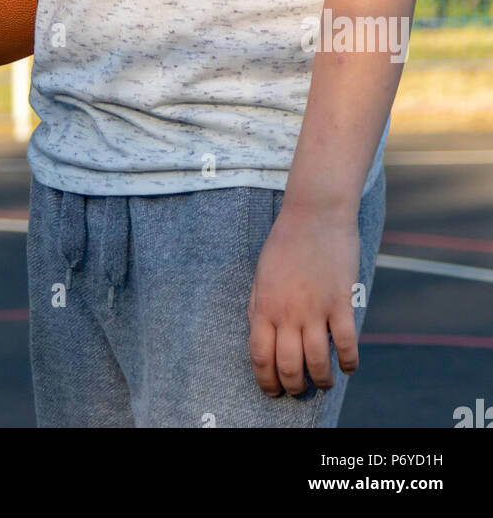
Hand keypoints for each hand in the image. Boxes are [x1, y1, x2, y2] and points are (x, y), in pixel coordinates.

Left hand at [247, 204, 360, 397]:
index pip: (260, 356)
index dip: (266, 381)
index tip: (273, 391)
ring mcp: (315, 308)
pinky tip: (347, 367)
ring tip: (323, 383)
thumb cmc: (286, 241)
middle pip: (288, 366)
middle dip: (292, 387)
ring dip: (321, 381)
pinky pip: (345, 344)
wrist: (315, 212)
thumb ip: (257, 304)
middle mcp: (287, 312)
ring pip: (317, 362)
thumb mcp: (261, 272)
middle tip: (298, 391)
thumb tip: (256, 332)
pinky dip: (348, 363)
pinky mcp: (341, 301)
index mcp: (264, 305)